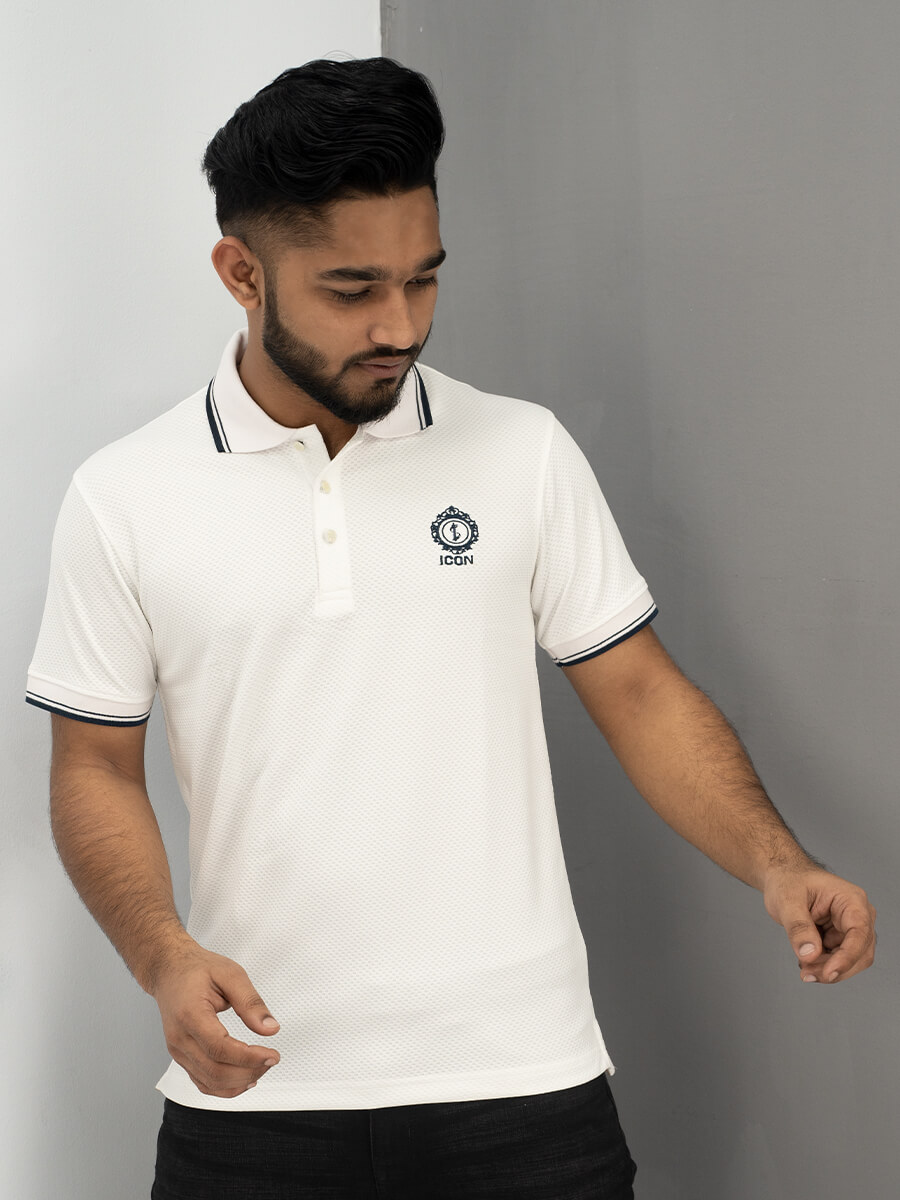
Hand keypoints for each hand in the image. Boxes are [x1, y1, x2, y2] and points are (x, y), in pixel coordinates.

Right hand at [151, 941, 280, 1097]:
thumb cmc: (197, 970)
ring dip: (239, 1082)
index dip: (249, 1058)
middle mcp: (179, 1038)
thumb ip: (250, 1002)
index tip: (272, 1055)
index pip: (219, 1049)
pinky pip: (202, 1081)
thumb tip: (270, 1029)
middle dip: (248, 1071)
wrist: (169, 971)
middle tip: (272, 1060)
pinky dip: (224, 1087)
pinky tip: (243, 1079)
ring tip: (262, 1068)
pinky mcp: (181, 1056)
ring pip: (208, 1082)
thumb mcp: (230, 974)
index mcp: (190, 1015)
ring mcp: (178, 1050)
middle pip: (214, 1071)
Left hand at [763, 867, 876, 983]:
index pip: (859, 933)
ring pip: (851, 961)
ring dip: (827, 970)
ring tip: (803, 966)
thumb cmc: (788, 880)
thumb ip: (798, 927)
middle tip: (806, 973)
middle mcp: (858, 915)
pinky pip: (839, 961)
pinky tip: (806, 961)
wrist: (783, 878)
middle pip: (860, 953)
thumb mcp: (787, 900)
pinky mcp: (841, 939)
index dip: (847, 957)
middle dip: (834, 968)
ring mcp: (850, 929)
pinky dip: (823, 966)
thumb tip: (810, 954)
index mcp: (851, 900)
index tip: (829, 973)